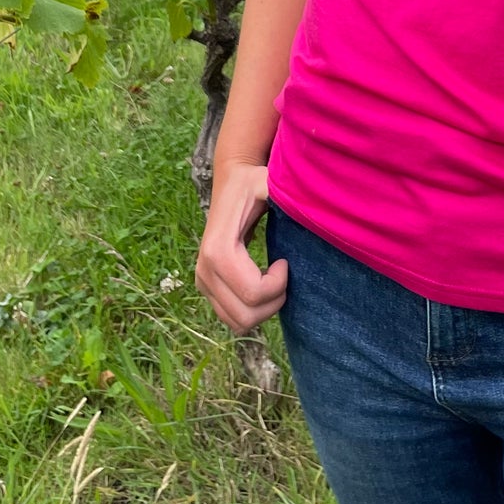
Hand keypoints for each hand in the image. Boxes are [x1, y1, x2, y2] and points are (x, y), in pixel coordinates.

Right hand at [194, 162, 287, 334]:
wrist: (230, 183)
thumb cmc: (253, 183)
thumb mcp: (268, 181)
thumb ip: (282, 189)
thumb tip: (301, 197)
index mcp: (218, 250)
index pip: (253, 292)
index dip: (279, 284)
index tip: (285, 261)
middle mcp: (204, 270)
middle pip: (245, 315)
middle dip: (273, 301)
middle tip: (284, 275)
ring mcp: (202, 281)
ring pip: (238, 322)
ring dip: (263, 309)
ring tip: (274, 280)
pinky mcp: (206, 288)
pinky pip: (231, 318)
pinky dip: (252, 310)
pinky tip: (263, 285)